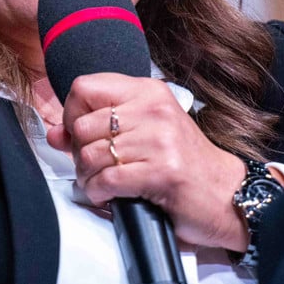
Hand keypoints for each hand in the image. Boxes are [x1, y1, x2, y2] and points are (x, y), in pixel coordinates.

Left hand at [44, 73, 249, 251]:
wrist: (228, 195)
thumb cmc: (185, 165)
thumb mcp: (142, 135)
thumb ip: (97, 130)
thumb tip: (55, 134)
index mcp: (149, 92)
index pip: (84, 86)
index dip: (72, 113)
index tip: (81, 134)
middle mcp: (154, 110)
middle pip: (83, 125)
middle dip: (79, 153)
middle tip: (94, 167)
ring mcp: (160, 140)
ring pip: (90, 155)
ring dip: (89, 177)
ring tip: (103, 183)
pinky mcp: (162, 172)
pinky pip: (107, 180)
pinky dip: (99, 193)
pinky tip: (109, 196)